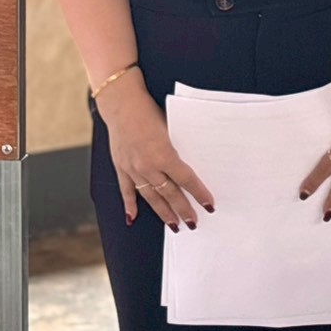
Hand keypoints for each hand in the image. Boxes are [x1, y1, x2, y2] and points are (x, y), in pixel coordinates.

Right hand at [97, 71, 213, 230]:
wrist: (122, 104)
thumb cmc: (150, 112)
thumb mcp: (172, 128)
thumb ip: (180, 148)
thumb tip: (193, 166)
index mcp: (164, 155)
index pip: (187, 180)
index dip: (199, 194)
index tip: (210, 205)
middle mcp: (148, 166)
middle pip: (169, 194)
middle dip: (183, 210)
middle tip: (194, 223)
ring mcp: (132, 169)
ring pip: (150, 197)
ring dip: (163, 212)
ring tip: (173, 226)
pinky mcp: (121, 167)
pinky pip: (126, 191)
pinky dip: (130, 205)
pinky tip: (133, 219)